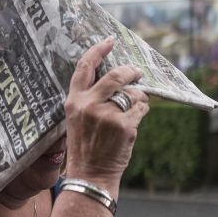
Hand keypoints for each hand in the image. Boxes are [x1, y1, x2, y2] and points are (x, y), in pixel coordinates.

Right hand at [63, 37, 148, 189]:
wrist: (90, 176)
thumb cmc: (86, 148)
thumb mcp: (78, 119)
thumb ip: (90, 99)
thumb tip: (116, 79)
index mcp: (74, 101)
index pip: (84, 67)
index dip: (98, 50)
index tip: (109, 40)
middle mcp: (89, 104)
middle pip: (115, 76)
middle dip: (130, 71)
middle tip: (137, 72)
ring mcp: (107, 115)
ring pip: (131, 93)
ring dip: (137, 98)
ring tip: (133, 111)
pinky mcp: (124, 125)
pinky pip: (141, 108)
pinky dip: (142, 111)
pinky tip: (136, 120)